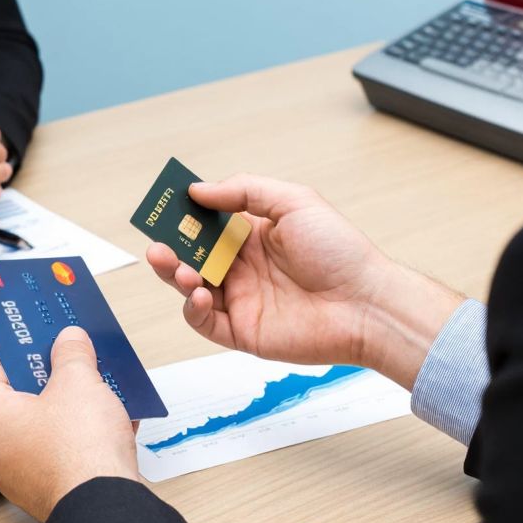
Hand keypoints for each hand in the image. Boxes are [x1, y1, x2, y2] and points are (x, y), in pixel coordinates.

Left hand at [0, 327, 140, 521]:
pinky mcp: (44, 480)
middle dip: (46, 366)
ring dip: (66, 394)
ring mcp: (17, 467)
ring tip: (90, 374)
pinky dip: (77, 424)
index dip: (14, 340)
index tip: (33, 327)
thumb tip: (70, 340)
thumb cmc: (79, 453)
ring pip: (40, 416)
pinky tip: (104, 408)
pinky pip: (56, 441)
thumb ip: (71, 353)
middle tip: (66, 347)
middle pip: (15, 389)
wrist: (105, 505)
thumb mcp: (78, 382)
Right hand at [147, 174, 462, 388]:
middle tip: (157, 242)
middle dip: (170, 249)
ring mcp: (241, 300)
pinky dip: (191, 308)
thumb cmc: (339, 251)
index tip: (165, 207)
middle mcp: (243, 268)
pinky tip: (197, 292)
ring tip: (176, 266)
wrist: (365, 303)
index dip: (184, 217)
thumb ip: (243, 190)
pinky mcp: (242, 332)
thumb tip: (198, 190)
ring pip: (190, 288)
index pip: (206, 224)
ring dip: (175, 276)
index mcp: (253, 236)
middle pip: (192, 257)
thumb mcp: (293, 202)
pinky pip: (204, 322)